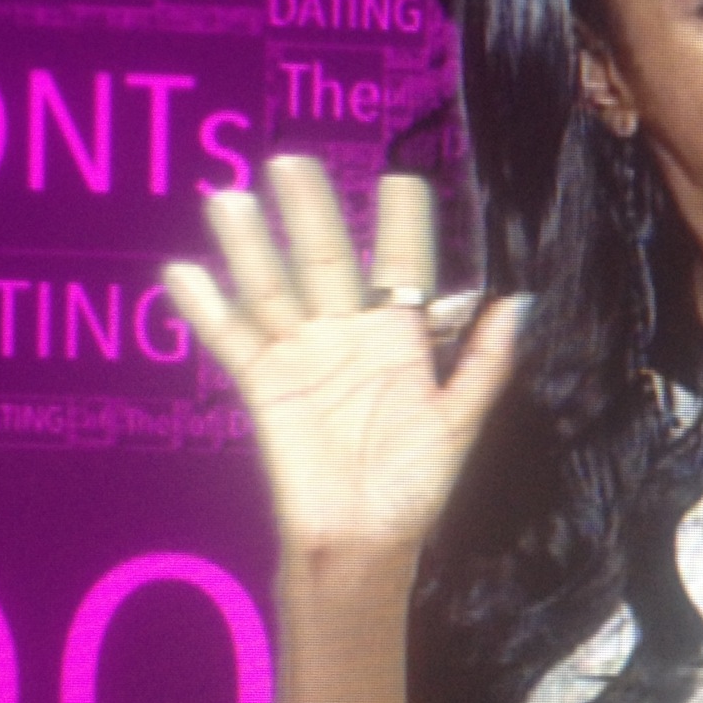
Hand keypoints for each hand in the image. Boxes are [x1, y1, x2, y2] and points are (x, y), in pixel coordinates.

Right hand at [164, 155, 524, 554]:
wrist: (362, 541)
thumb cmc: (414, 484)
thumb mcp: (459, 422)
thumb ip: (486, 363)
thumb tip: (520, 302)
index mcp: (401, 338)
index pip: (400, 265)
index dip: (401, 223)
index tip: (400, 178)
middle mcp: (348, 333)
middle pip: (328, 261)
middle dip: (311, 213)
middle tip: (292, 161)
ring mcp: (302, 354)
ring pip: (273, 288)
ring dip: (249, 246)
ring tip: (228, 199)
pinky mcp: (264, 384)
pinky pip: (232, 339)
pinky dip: (206, 308)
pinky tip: (182, 271)